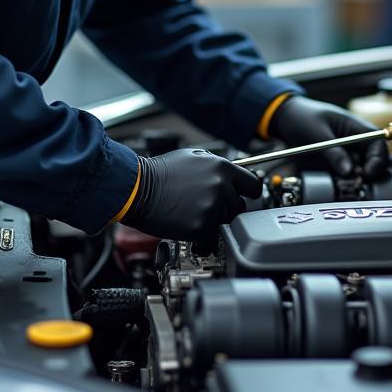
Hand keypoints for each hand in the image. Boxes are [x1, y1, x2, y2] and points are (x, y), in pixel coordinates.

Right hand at [121, 148, 261, 239]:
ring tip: (193, 210)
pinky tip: (187, 221)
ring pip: (226, 221)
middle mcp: (221, 186)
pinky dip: (202, 232)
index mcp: (222, 168)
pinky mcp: (202, 227)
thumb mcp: (193, 156)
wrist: (138, 189)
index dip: (248, 192)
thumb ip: (217, 165)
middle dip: (227, 208)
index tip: (244, 197)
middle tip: (207, 205)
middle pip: (240, 206)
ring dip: (215, 220)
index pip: (253, 184)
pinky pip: (211, 235)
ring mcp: (212, 207)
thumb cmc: (162, 172)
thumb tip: (232, 175)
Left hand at [269, 96, 388, 179]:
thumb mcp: (317, 133)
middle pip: (374, 163)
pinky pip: (345, 178)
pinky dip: (342, 183)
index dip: (377, 162)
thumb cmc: (304, 117)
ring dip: (353, 182)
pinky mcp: (337, 165)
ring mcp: (347, 155)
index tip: (365, 175)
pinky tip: (332, 183)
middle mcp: (356, 143)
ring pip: (360, 174)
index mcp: (357, 129)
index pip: (379, 145)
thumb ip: (334, 152)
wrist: (287, 118)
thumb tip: (350, 172)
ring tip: (339, 183)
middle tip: (352, 184)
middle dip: (366, 176)